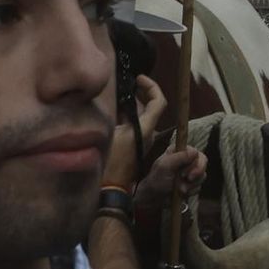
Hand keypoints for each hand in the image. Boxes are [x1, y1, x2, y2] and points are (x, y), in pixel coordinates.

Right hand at [103, 74, 169, 190]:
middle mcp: (147, 134)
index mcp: (145, 129)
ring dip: (134, 104)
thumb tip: (118, 101)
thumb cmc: (110, 163)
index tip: (139, 78)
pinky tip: (114, 111)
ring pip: (142, 117)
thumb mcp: (111, 135)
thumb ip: (117, 116)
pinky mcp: (133, 148)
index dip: (152, 86)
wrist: (110, 190)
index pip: (158, 102)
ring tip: (119, 93)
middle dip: (142, 93)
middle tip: (129, 83)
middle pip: (151, 108)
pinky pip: (135, 126)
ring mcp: (141, 141)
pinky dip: (128, 115)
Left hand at [134, 144, 207, 222]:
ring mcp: (189, 172)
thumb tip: (195, 152)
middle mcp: (185, 159)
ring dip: (191, 185)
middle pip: (202, 163)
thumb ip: (180, 157)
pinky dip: (191, 191)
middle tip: (187, 181)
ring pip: (202, 176)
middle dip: (195, 175)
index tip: (185, 175)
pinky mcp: (190, 184)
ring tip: (179, 190)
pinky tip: (181, 193)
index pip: (196, 152)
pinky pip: (198, 187)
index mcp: (178, 151)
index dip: (194, 164)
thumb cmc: (156, 181)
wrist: (153, 199)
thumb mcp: (165, 166)